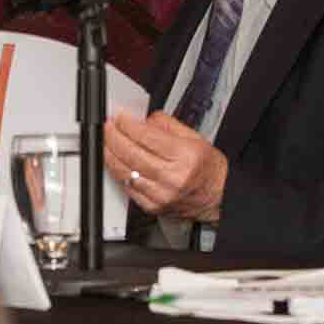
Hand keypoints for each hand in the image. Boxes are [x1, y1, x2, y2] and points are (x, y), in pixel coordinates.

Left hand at [103, 111, 228, 221]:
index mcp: (185, 157)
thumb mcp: (194, 138)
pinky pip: (127, 188)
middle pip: (132, 154)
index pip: (147, 137)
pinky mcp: (153, 206)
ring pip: (125, 172)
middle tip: (107, 127)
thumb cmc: (208, 168)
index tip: (120, 117)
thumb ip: (167, 125)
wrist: (218, 197)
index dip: (128, 125)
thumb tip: (143, 119)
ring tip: (105, 142)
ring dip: (110, 155)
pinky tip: (114, 162)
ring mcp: (161, 194)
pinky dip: (118, 173)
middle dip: (113, 137)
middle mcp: (172, 177)